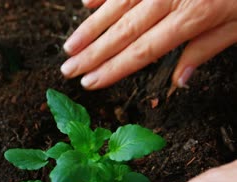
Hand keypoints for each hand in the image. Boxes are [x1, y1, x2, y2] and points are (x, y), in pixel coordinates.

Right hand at [61, 0, 236, 89]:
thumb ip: (205, 49)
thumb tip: (179, 82)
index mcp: (191, 17)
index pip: (141, 52)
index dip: (112, 69)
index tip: (89, 83)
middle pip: (121, 32)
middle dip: (91, 54)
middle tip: (67, 69)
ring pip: (116, 6)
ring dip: (89, 28)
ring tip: (69, 47)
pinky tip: (85, 3)